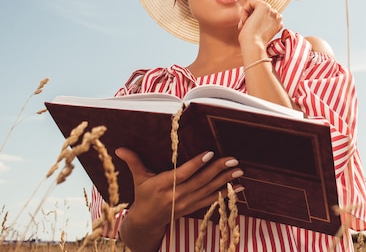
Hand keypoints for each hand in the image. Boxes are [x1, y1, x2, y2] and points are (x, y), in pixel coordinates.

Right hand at [116, 148, 242, 228]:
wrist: (146, 221)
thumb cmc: (143, 195)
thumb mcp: (138, 178)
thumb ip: (134, 161)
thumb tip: (120, 148)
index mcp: (163, 185)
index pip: (183, 173)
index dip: (196, 164)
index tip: (210, 153)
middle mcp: (177, 195)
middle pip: (200, 181)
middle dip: (218, 170)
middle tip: (233, 160)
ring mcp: (187, 203)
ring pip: (209, 190)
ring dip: (226, 181)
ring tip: (239, 171)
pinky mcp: (194, 208)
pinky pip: (212, 201)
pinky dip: (227, 194)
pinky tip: (240, 188)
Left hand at [237, 0, 282, 47]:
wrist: (254, 45)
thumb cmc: (253, 42)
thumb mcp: (260, 31)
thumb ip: (261, 23)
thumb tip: (251, 16)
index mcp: (279, 23)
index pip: (265, 16)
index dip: (255, 21)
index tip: (250, 30)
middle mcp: (278, 16)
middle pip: (260, 11)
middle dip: (251, 16)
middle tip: (245, 27)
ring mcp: (272, 10)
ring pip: (255, 6)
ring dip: (247, 14)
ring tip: (244, 24)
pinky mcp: (264, 6)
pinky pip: (250, 2)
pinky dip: (244, 10)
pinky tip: (244, 20)